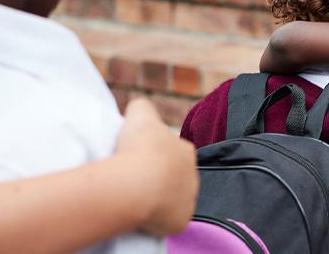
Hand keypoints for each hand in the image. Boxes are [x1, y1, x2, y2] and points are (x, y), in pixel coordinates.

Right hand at [114, 97, 199, 235]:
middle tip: (135, 179)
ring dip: (158, 199)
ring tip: (136, 197)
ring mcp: (189, 201)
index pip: (172, 152)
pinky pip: (168, 220)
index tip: (137, 158)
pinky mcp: (180, 222)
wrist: (136, 184)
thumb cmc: (139, 147)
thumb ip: (142, 106)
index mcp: (186, 151)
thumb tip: (139, 107)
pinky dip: (156, 219)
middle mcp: (193, 176)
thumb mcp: (138, 112)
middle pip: (174, 177)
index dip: (154, 154)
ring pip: (173, 199)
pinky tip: (140, 214)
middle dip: (159, 178)